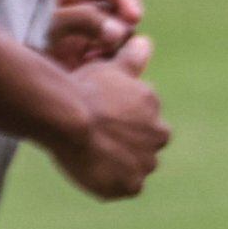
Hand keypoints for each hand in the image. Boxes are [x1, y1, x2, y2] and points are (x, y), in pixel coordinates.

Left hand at [46, 0, 143, 66]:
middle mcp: (78, 12)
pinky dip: (109, 66)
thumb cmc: (11, 38)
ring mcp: (81, 37)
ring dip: (117, 48)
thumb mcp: (45, 20)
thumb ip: (84, 19)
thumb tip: (121, 31)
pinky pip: (110, 61)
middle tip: (113, 43)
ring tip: (96, 59)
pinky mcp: (82, 63)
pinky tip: (93, 72)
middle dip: (122, 26)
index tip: (135, 17)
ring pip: (118, 38)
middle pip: (117, 12)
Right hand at [48, 33, 167, 197]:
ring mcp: (146, 164)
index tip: (99, 120)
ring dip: (117, 165)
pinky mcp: (131, 186)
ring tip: (89, 155)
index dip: (119, 123)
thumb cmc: (86, 88)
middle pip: (143, 147)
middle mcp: (158, 137)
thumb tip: (145, 40)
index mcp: (155, 109)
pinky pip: (123, 188)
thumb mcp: (111, 67)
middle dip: (124, 145)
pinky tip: (90, 170)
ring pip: (134, 168)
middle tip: (94, 139)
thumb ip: (133, 59)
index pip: (143, 123)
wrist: (69, 117)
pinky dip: (109, 184)